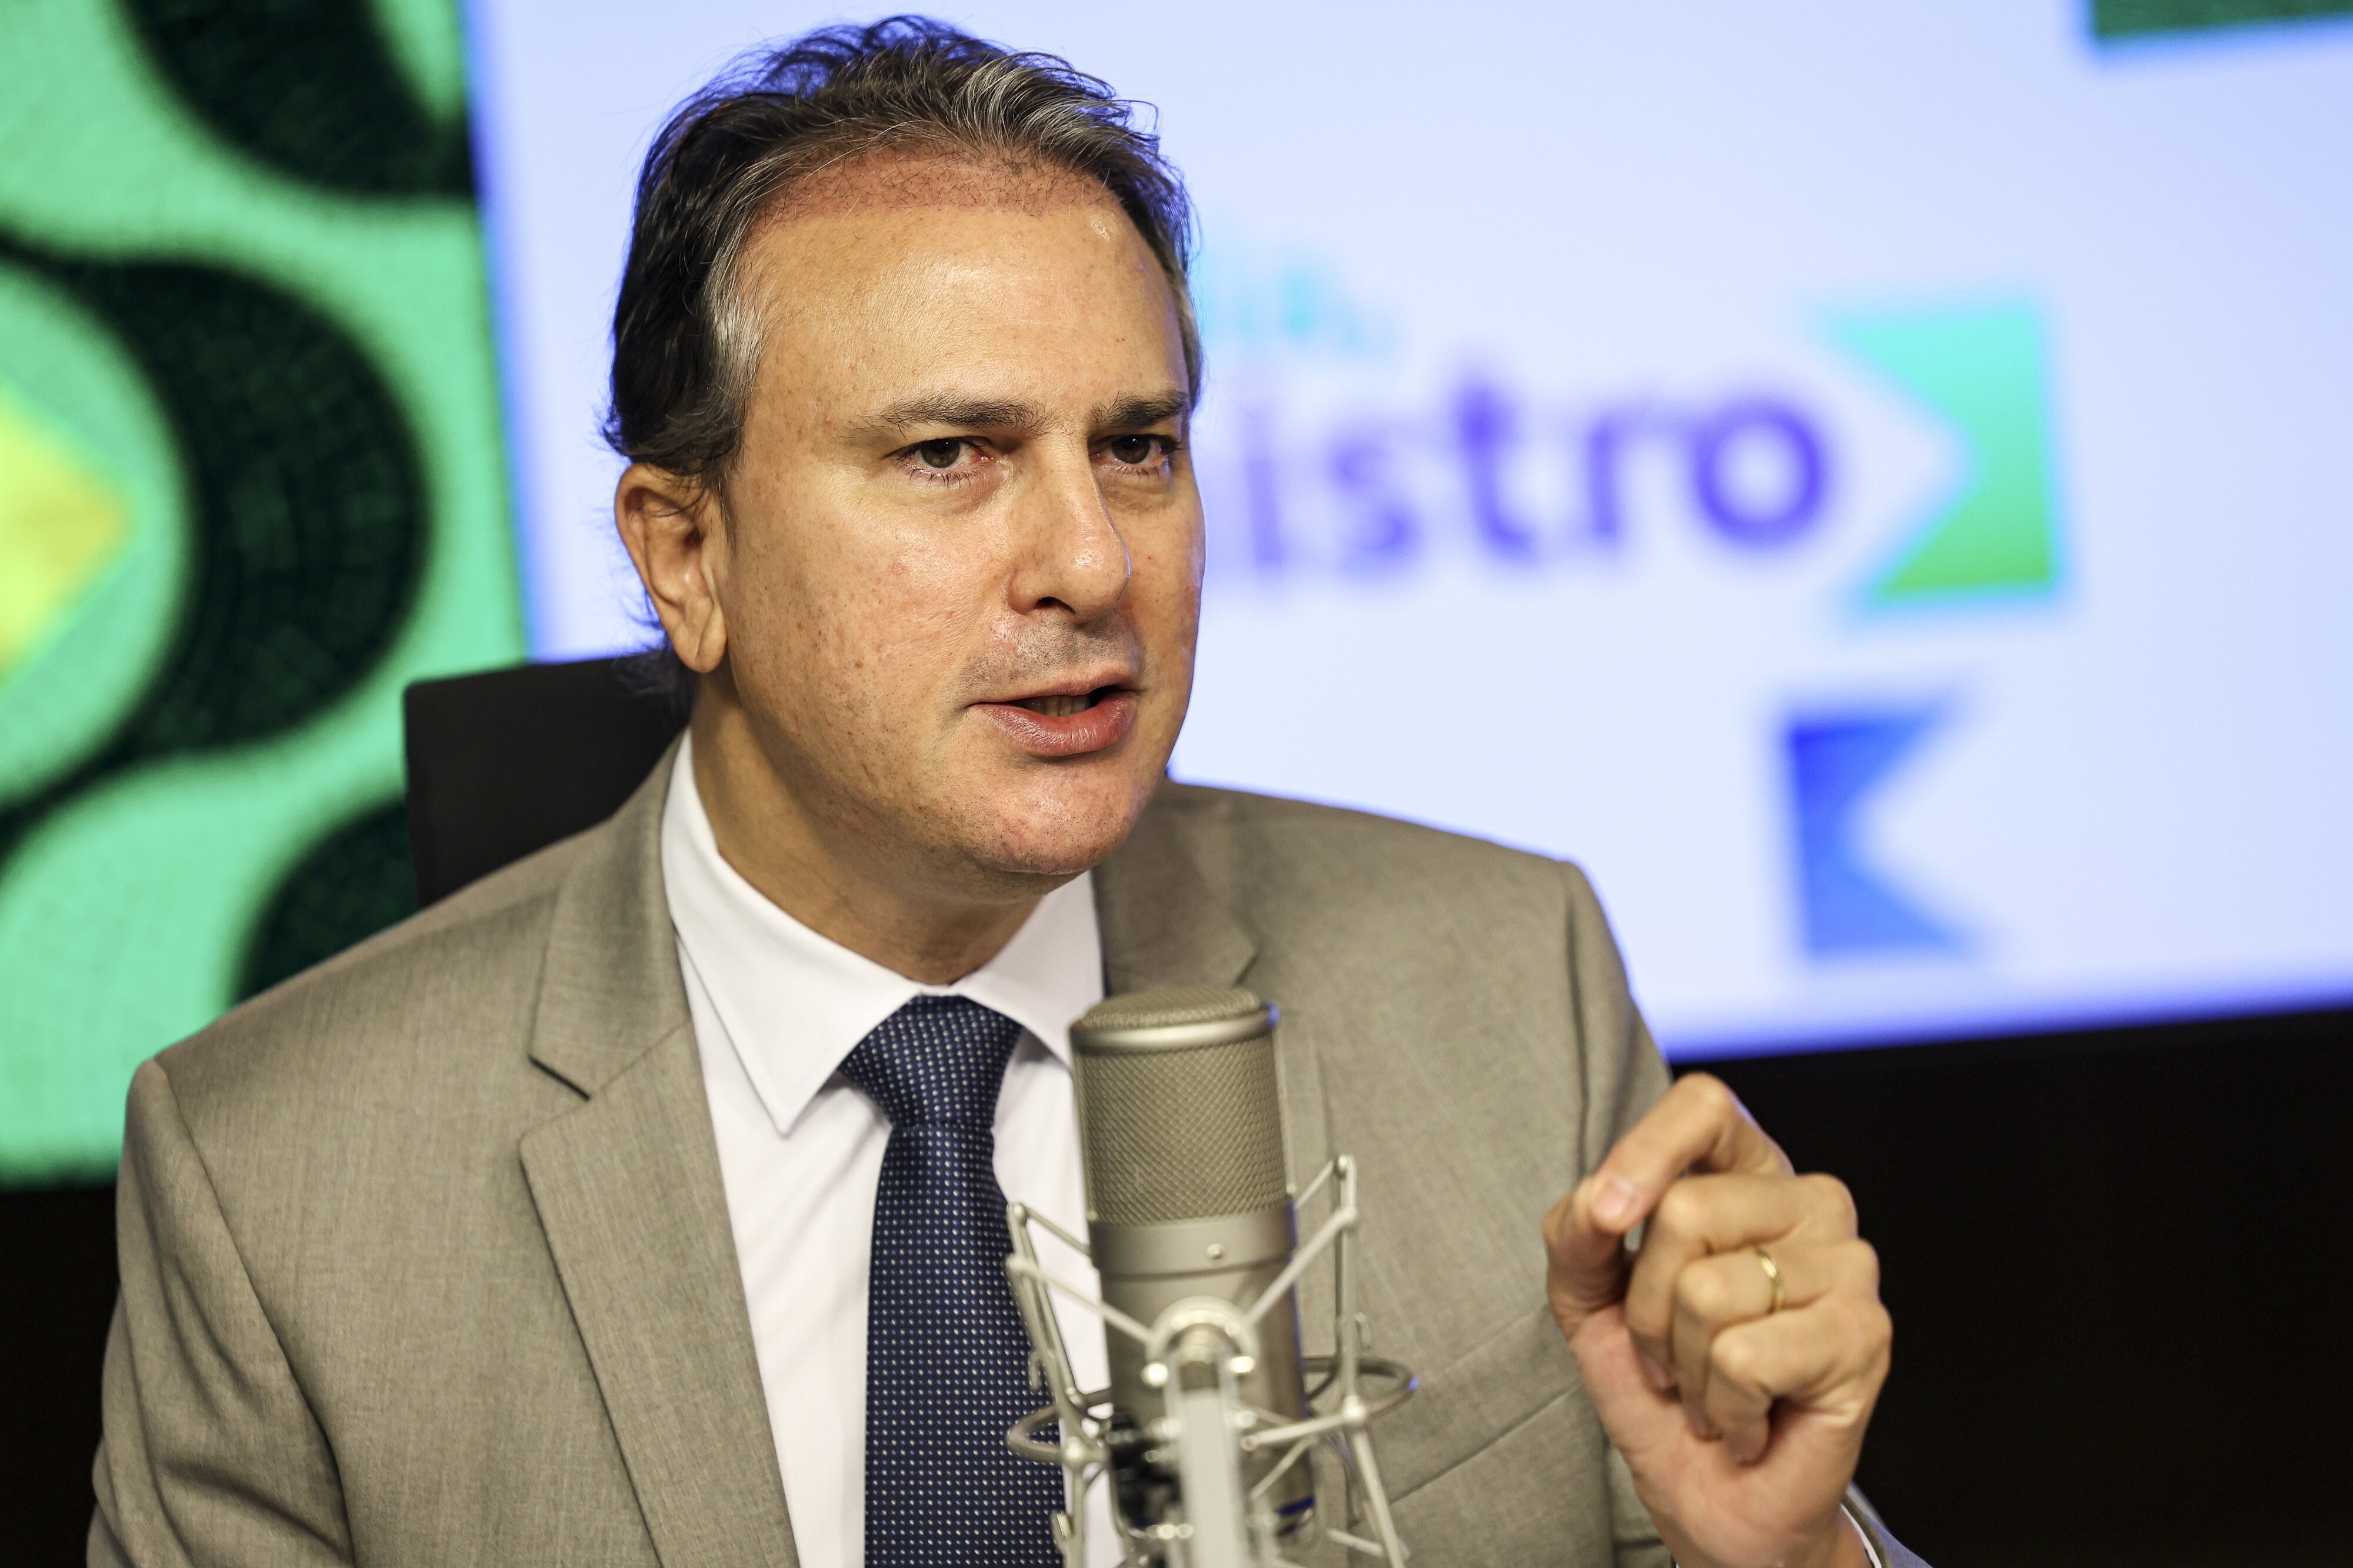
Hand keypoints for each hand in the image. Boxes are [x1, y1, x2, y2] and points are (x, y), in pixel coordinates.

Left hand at [1542, 1075, 1890, 1567]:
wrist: (1715, 1497)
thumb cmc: (1664, 1388)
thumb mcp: (1589, 1299)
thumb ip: (1578, 1234)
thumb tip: (1596, 1201)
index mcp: (1746, 1175)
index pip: (1704, 1105)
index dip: (1646, 1150)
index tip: (1608, 1215)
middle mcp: (1808, 1203)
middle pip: (1685, 1208)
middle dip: (1647, 1305)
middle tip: (1675, 1352)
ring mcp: (1847, 1264)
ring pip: (1708, 1288)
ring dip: (1686, 1363)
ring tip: (1712, 1387)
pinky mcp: (1865, 1333)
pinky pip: (1744, 1353)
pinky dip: (1723, 1403)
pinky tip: (1747, 1418)